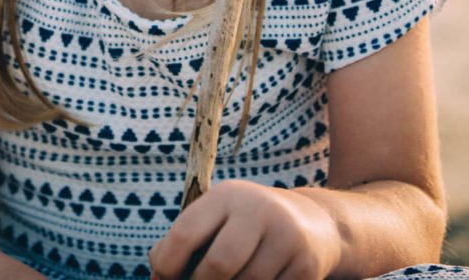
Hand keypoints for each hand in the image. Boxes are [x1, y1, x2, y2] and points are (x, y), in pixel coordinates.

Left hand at [148, 180, 340, 279]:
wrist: (312, 224)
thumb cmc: (246, 226)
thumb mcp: (217, 219)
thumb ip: (183, 240)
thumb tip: (156, 274)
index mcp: (227, 195)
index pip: (186, 232)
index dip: (168, 265)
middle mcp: (258, 210)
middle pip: (218, 266)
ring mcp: (286, 238)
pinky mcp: (306, 266)